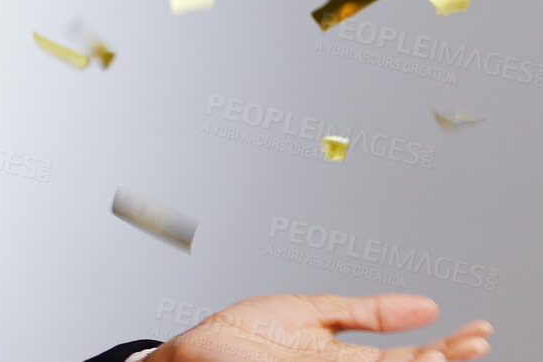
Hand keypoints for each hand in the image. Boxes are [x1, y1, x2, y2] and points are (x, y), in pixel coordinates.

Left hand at [146, 294, 491, 361]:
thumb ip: (364, 312)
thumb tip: (425, 306)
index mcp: (342, 359)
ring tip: (439, 356)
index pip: (406, 359)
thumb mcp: (309, 313)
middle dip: (440, 361)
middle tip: (469, 346)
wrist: (187, 355)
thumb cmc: (237, 336)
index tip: (477, 333)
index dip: (445, 348)